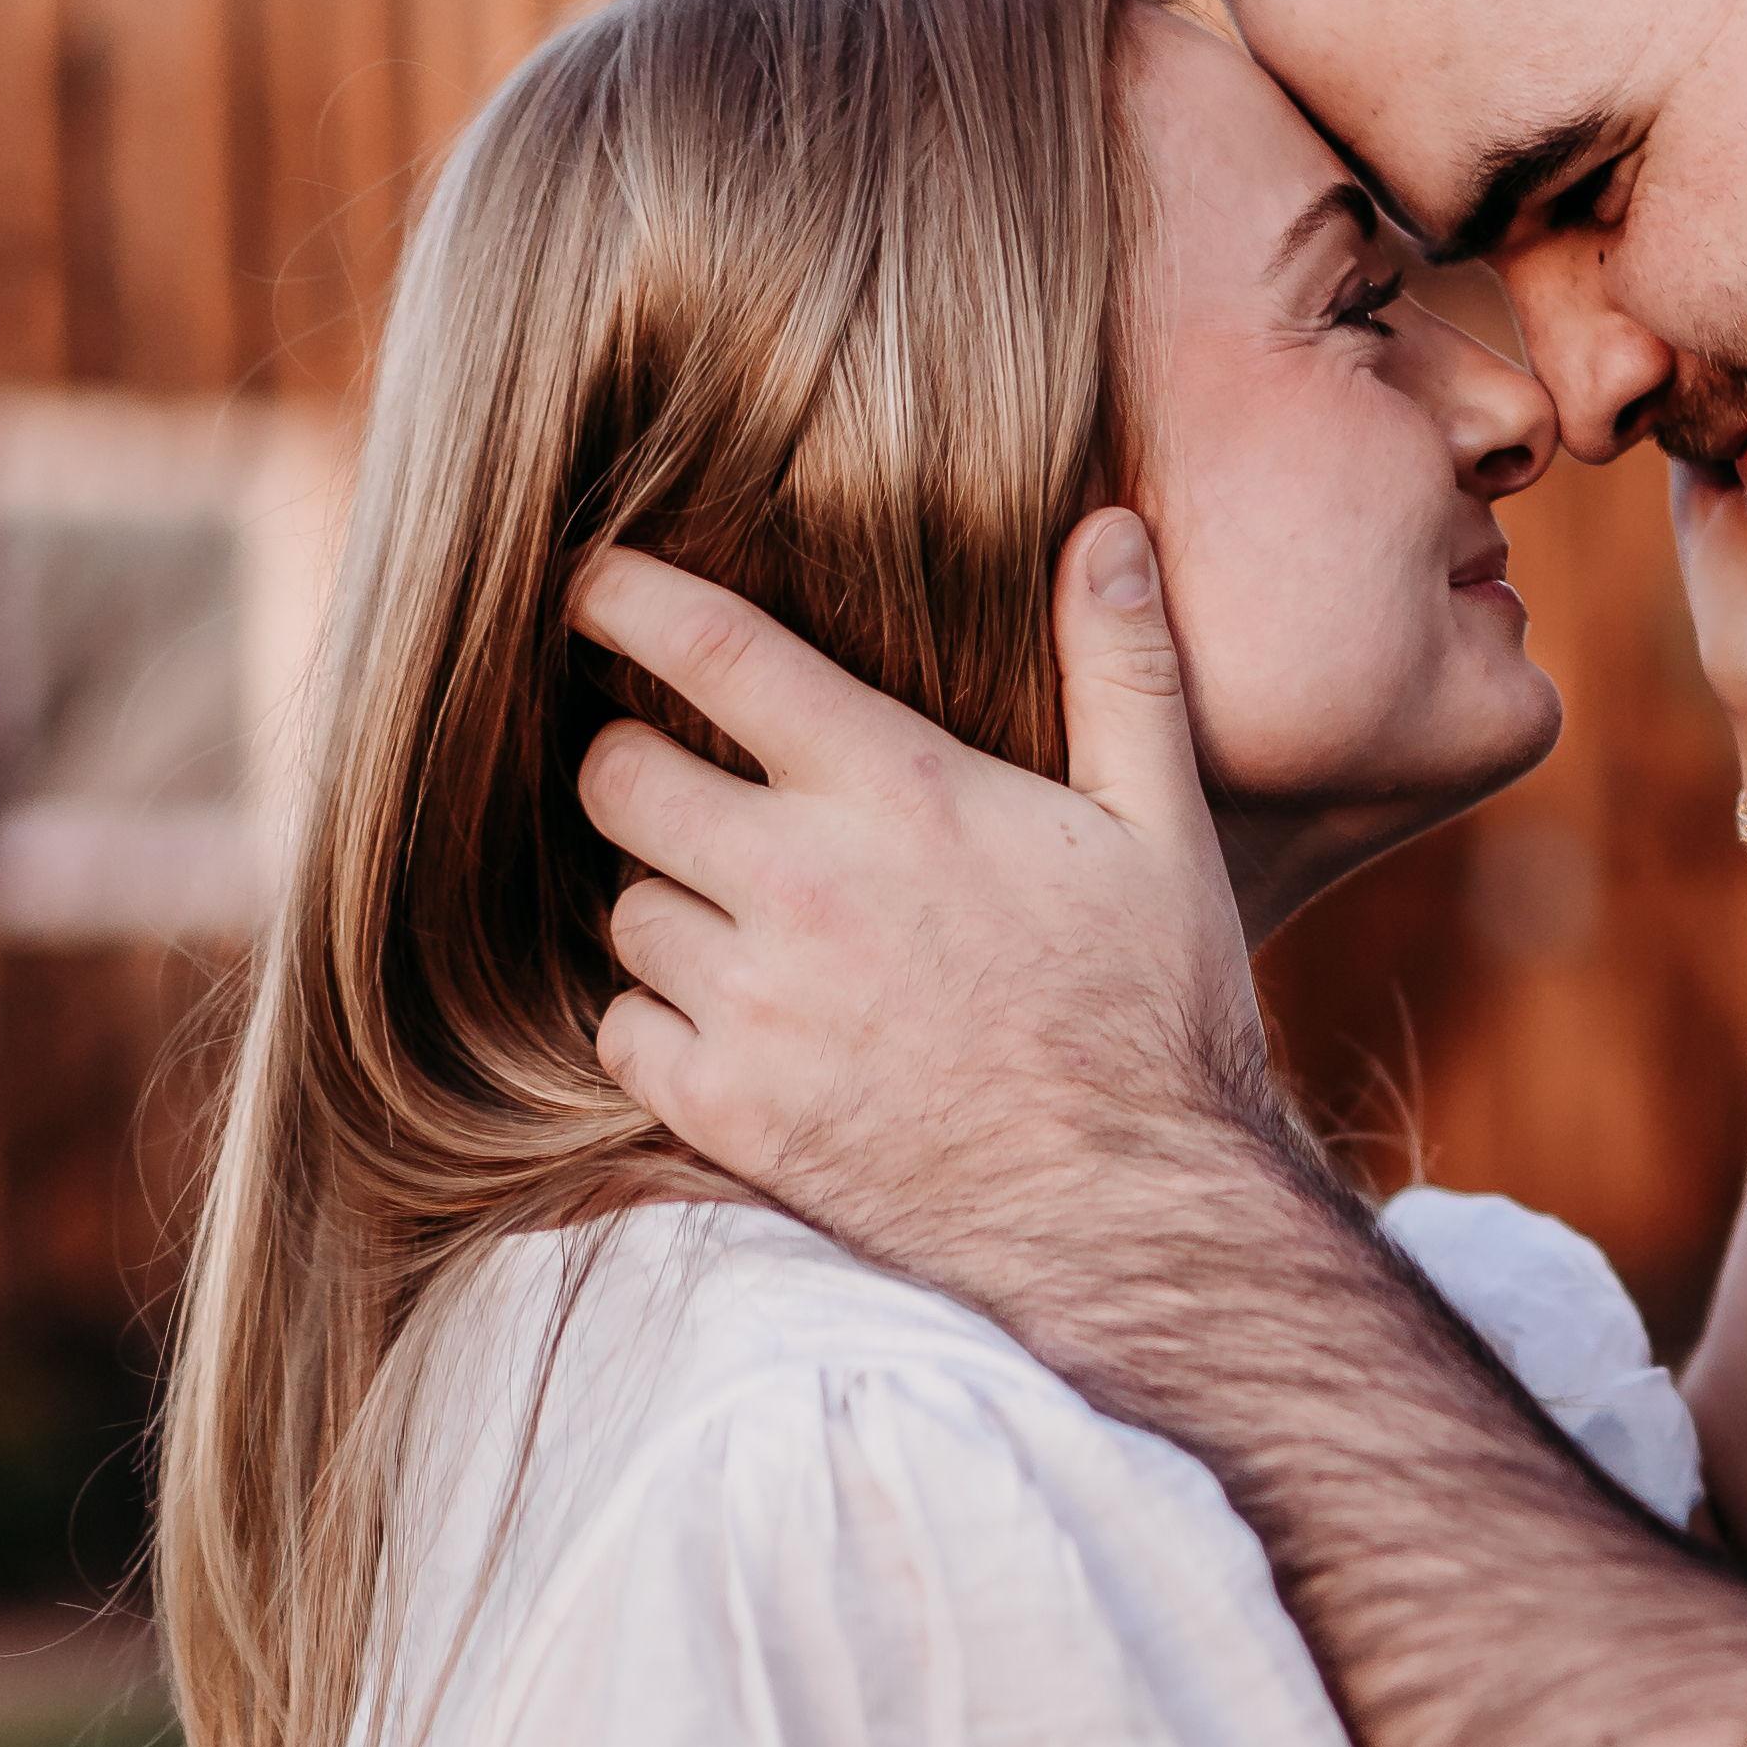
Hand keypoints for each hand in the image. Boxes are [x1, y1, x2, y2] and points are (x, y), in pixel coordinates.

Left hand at [569, 527, 1285, 1323]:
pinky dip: (658, 1022)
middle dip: (635, 764)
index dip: (622, 598)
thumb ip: (1122, 670)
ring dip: (660, 903)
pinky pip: (622, 1031)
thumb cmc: (1157, 1013)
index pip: (710, 651)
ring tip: (741, 922)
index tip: (586, 584)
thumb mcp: (1160, 829)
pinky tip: (738, 1023)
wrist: (1139, 1218)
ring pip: (619, 908)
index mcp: (898, 792)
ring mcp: (757, 1006)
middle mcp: (804, 886)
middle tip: (682, 782)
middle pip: (617, 777)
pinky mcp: (730, 1112)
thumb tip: (1107, 528)